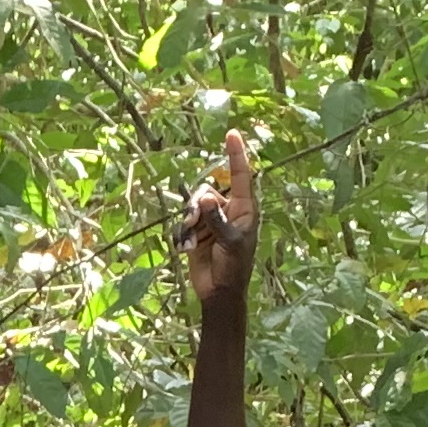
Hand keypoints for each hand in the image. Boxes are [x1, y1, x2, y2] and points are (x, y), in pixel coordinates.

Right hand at [179, 129, 258, 302]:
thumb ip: (217, 219)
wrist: (218, 292)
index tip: (232, 134)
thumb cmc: (234, 267)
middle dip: (196, 205)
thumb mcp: (231, 242)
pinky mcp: (196, 233)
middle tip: (193, 221)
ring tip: (191, 241)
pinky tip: (188, 249)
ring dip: (189, 222)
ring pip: (192, 206)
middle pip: (206, 191)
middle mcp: (227, 210)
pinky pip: (184, 223)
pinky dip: (183, 235)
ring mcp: (211, 221)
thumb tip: (205, 198)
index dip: (236, 155)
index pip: (240, 176)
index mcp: (244, 209)